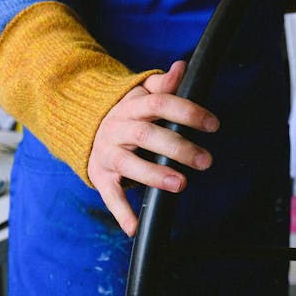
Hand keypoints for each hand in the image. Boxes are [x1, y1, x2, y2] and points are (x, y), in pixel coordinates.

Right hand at [87, 60, 218, 236]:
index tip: (213, 125)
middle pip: (148, 135)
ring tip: (180, 185)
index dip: (188, 112)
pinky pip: (110, 196)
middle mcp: (118, 128)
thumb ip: (163, 84)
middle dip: (179, 148)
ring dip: (154, 175)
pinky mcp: (100, 176)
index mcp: (132, 106)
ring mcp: (107, 153)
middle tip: (206, 161)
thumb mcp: (141, 94)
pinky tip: (136, 228)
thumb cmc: (126, 112)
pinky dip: (122, 213)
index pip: (162, 104)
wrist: (81, 126)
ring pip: (129, 164)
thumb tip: (183, 67)